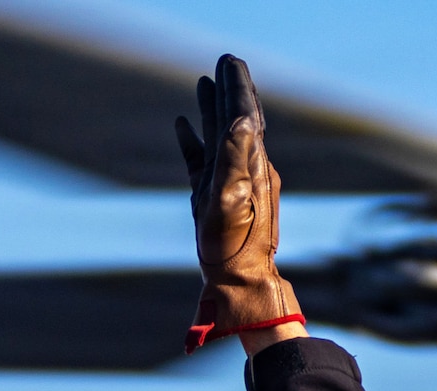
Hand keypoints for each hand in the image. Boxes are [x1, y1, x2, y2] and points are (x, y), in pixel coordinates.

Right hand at [175, 54, 304, 353]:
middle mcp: (245, 170)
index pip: (246, 115)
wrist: (240, 282)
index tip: (230, 62)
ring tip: (204, 83)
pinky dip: (195, 140)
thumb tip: (244, 118)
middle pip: (237, 120)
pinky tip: (184, 125)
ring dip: (213, 110)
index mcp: (252, 165)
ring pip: (220, 136)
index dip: (237, 87)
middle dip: (229, 90)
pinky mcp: (215, 198)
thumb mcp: (234, 198)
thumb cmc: (236, 246)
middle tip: (224, 63)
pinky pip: (203, 160)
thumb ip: (236, 157)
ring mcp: (230, 183)